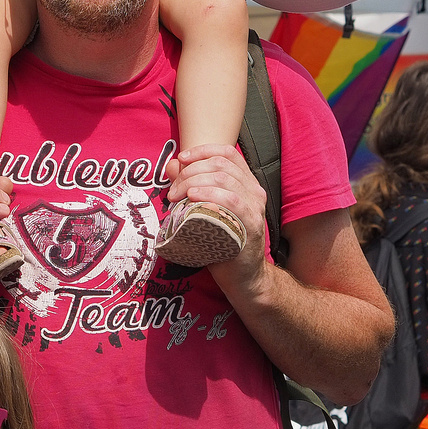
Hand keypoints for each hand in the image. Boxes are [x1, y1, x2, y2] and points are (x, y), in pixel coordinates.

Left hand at [165, 145, 268, 294]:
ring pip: (223, 179)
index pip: (227, 153)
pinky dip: (209, 194)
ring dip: (193, 182)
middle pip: (220, 165)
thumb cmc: (222, 243)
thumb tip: (172, 165)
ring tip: (177, 197)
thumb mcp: (205, 210)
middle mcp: (254, 192)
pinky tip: (192, 198)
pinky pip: (232, 200)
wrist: (243, 277)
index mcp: (246, 184)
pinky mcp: (251, 225)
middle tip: (172, 190)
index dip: (202, 150)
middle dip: (190, 171)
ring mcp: (255, 208)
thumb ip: (191, 186)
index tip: (181, 159)